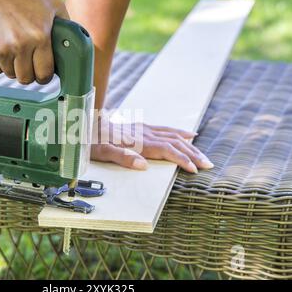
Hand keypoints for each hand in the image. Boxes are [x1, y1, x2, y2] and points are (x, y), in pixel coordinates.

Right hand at [0, 0, 68, 83]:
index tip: (43, 73)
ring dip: (13, 68)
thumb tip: (74, 43)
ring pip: (10, 74)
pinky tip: (1, 49)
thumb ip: (66, 24)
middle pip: (26, 79)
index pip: (44, 74)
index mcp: (40, 37)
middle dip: (29, 74)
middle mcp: (21, 44)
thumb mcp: (52, 5)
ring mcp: (1, 48)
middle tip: (28, 65)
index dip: (45, 76)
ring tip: (14, 53)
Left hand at [91, 117, 213, 172]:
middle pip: (175, 142)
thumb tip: (144, 165)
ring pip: (173, 135)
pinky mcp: (141, 127)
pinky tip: (188, 135)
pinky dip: (180, 133)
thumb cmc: (90, 140)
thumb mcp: (100, 152)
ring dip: (190, 145)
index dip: (182, 159)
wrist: (83, 121)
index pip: (167, 150)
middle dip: (193, 154)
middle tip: (209, 164)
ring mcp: (144, 129)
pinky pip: (166, 129)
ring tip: (203, 154)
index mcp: (138, 142)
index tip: (195, 170)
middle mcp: (144, 133)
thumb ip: (122, 157)